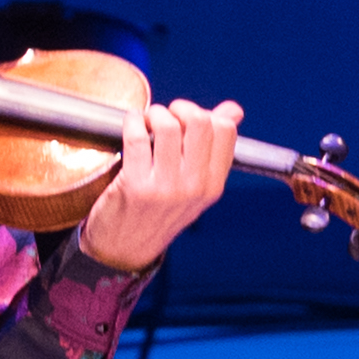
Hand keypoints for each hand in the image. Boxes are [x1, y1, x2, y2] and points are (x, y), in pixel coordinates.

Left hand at [73, 97, 243, 271]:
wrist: (124, 250)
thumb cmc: (158, 213)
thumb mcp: (194, 186)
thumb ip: (214, 148)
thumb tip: (234, 111)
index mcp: (213, 185)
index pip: (225, 130)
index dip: (205, 114)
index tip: (187, 121)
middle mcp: (195, 186)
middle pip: (199, 122)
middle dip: (179, 109)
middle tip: (166, 117)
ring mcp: (166, 187)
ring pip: (168, 126)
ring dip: (154, 114)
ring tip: (146, 123)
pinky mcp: (135, 185)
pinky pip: (137, 136)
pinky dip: (132, 121)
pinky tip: (131, 125)